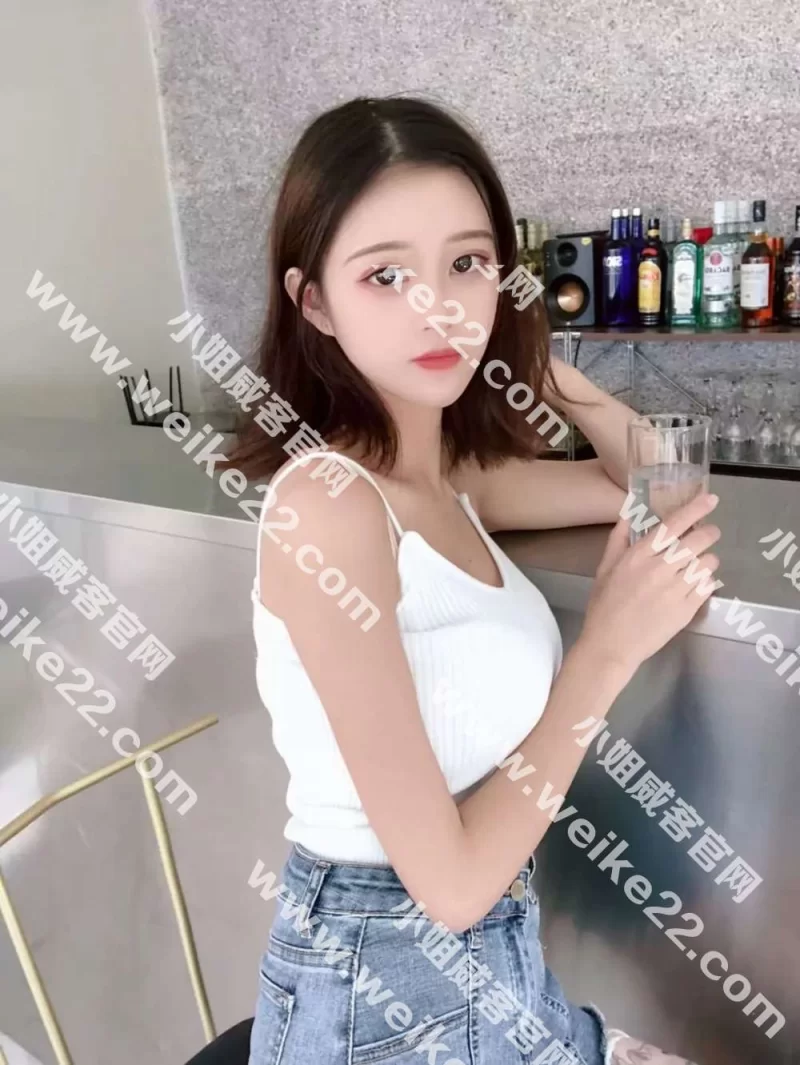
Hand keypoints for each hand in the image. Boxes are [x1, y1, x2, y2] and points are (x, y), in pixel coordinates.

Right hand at [578, 491, 720, 673]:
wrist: (611, 645)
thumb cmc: (604, 606)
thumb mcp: (605, 568)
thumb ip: (618, 538)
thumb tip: (628, 512)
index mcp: (638, 555)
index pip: (673, 525)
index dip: (695, 509)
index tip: (711, 499)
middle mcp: (660, 568)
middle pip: (698, 540)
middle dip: (709, 533)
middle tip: (709, 534)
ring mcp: (676, 590)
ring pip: (708, 563)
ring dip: (708, 559)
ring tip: (699, 564)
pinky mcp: (687, 609)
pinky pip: (708, 586)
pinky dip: (706, 582)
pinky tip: (695, 585)